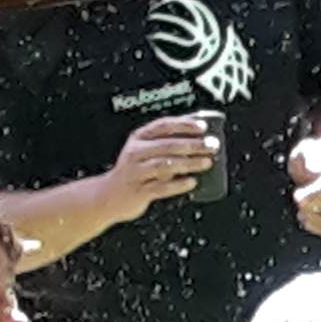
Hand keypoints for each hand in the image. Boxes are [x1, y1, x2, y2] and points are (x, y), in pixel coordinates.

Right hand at [98, 115, 216, 222]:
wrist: (108, 196)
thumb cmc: (134, 172)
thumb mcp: (145, 152)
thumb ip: (167, 146)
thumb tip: (199, 141)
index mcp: (139, 139)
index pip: (162, 126)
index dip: (183, 125)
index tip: (202, 127)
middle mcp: (136, 152)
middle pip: (167, 145)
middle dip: (192, 144)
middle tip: (211, 146)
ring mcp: (136, 172)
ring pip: (164, 164)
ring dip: (188, 163)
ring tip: (206, 163)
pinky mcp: (139, 191)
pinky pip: (161, 187)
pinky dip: (178, 184)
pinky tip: (192, 181)